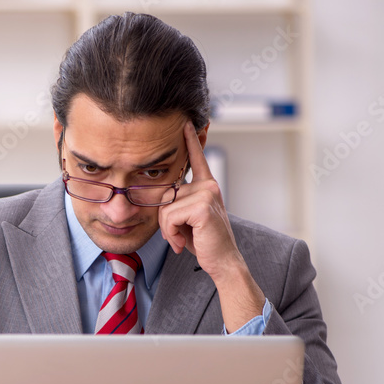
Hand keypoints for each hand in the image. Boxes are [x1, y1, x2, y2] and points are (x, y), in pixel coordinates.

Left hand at [157, 122, 264, 330]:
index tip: (187, 122)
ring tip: (183, 239)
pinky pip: (169, 217)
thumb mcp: (188, 218)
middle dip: (165, 220)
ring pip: (165, 207)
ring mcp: (207, 194)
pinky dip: (171, 234)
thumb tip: (160, 195)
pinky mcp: (202, 206)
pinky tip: (184, 242)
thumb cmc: (204, 241)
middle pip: (165, 194)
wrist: (223, 261)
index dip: (191, 140)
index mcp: (206, 186)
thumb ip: (179, 202)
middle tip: (179, 235)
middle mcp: (209, 185)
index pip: (197, 158)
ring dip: (168, 230)